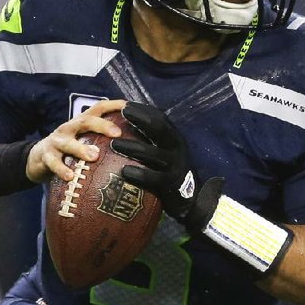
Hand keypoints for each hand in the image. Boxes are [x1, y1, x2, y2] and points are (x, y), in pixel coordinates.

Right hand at [26, 99, 125, 183]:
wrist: (36, 159)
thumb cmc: (67, 152)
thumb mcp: (83, 142)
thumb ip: (100, 142)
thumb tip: (131, 149)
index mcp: (80, 123)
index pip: (98, 108)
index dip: (113, 105)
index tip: (129, 106)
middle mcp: (69, 128)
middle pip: (85, 120)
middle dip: (101, 125)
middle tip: (117, 133)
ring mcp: (56, 141)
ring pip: (68, 142)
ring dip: (81, 148)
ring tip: (94, 156)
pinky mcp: (46, 156)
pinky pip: (53, 162)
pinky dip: (61, 169)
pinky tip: (70, 176)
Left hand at [114, 102, 223, 232]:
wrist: (190, 199)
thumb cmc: (168, 172)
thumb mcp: (163, 153)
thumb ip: (150, 141)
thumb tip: (123, 128)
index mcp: (173, 139)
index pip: (159, 119)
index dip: (143, 111)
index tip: (125, 105)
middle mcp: (176, 148)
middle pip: (160, 129)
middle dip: (141, 119)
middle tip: (123, 113)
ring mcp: (175, 165)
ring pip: (153, 153)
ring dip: (133, 147)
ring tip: (114, 144)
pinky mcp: (170, 183)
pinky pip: (153, 178)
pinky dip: (139, 174)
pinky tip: (124, 171)